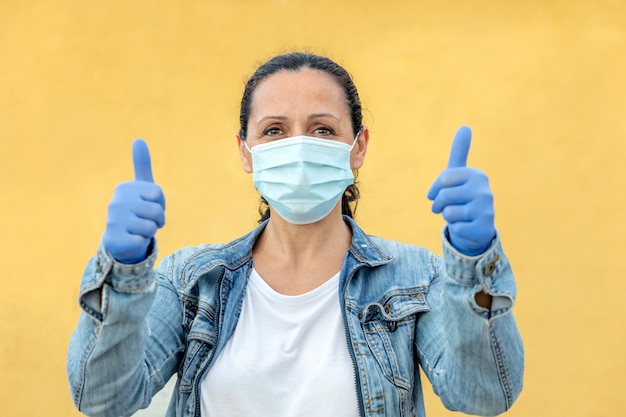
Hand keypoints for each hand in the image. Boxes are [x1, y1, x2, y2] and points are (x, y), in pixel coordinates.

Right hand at [102, 139, 165, 263]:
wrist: (120, 239)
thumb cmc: (136, 210)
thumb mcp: (141, 188)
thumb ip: (141, 164)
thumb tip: (138, 139)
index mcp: (125, 188)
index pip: (157, 193)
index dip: (160, 203)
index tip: (149, 205)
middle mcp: (117, 202)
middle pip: (157, 211)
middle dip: (157, 219)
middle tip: (146, 220)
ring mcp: (114, 221)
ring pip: (151, 227)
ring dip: (150, 231)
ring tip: (139, 229)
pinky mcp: (116, 239)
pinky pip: (143, 240)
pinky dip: (142, 242)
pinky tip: (132, 239)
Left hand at [427, 126, 494, 255]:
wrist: (477, 226)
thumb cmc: (463, 197)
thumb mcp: (459, 175)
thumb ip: (459, 151)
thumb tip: (465, 126)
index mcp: (477, 175)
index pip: (443, 179)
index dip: (435, 189)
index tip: (438, 193)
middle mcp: (485, 191)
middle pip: (444, 196)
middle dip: (439, 205)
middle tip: (444, 208)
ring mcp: (487, 210)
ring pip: (448, 213)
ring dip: (448, 217)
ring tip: (459, 216)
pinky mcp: (484, 228)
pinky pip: (456, 228)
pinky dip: (456, 229)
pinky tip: (466, 226)